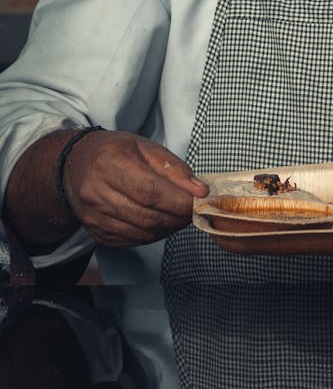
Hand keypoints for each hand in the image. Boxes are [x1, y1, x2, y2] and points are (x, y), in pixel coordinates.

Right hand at [63, 130, 208, 246]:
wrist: (76, 165)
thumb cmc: (115, 151)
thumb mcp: (145, 147)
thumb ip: (174, 168)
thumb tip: (199, 191)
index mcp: (109, 163)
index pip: (150, 191)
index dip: (179, 201)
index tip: (200, 201)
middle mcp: (97, 192)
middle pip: (147, 216)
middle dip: (178, 217)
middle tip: (193, 210)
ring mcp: (94, 216)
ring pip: (141, 233)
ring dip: (168, 228)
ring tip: (179, 215)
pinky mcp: (96, 233)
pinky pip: (132, 241)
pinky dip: (153, 235)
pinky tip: (161, 222)